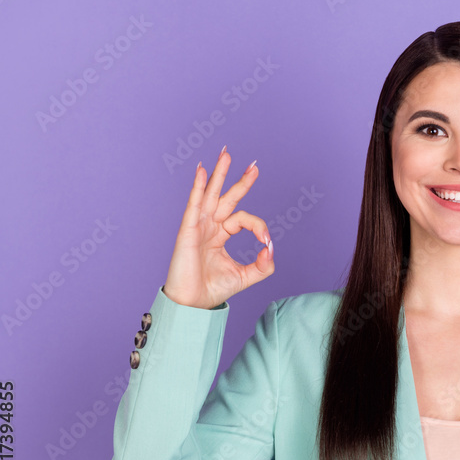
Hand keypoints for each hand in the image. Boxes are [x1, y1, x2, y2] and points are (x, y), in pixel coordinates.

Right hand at [162, 148, 274, 309]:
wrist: (194, 304)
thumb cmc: (214, 289)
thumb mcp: (247, 276)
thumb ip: (264, 264)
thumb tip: (271, 247)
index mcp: (221, 235)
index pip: (243, 219)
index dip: (258, 226)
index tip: (266, 241)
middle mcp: (210, 227)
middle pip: (226, 198)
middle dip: (239, 181)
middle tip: (254, 166)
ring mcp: (198, 227)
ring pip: (210, 195)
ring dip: (219, 174)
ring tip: (226, 155)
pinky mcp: (188, 231)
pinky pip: (194, 205)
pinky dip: (198, 188)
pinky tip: (203, 172)